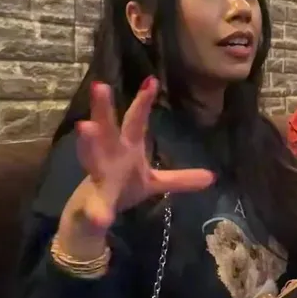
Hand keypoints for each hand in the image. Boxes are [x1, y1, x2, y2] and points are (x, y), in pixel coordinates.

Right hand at [67, 77, 214, 233]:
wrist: (93, 216)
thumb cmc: (122, 188)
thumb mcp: (154, 183)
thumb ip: (179, 178)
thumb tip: (212, 177)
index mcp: (126, 148)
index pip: (135, 120)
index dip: (143, 101)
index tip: (152, 80)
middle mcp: (108, 155)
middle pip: (106, 128)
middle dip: (102, 108)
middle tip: (99, 86)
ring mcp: (97, 177)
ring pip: (89, 156)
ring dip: (87, 143)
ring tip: (84, 127)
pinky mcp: (91, 204)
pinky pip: (94, 208)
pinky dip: (97, 213)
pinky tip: (100, 217)